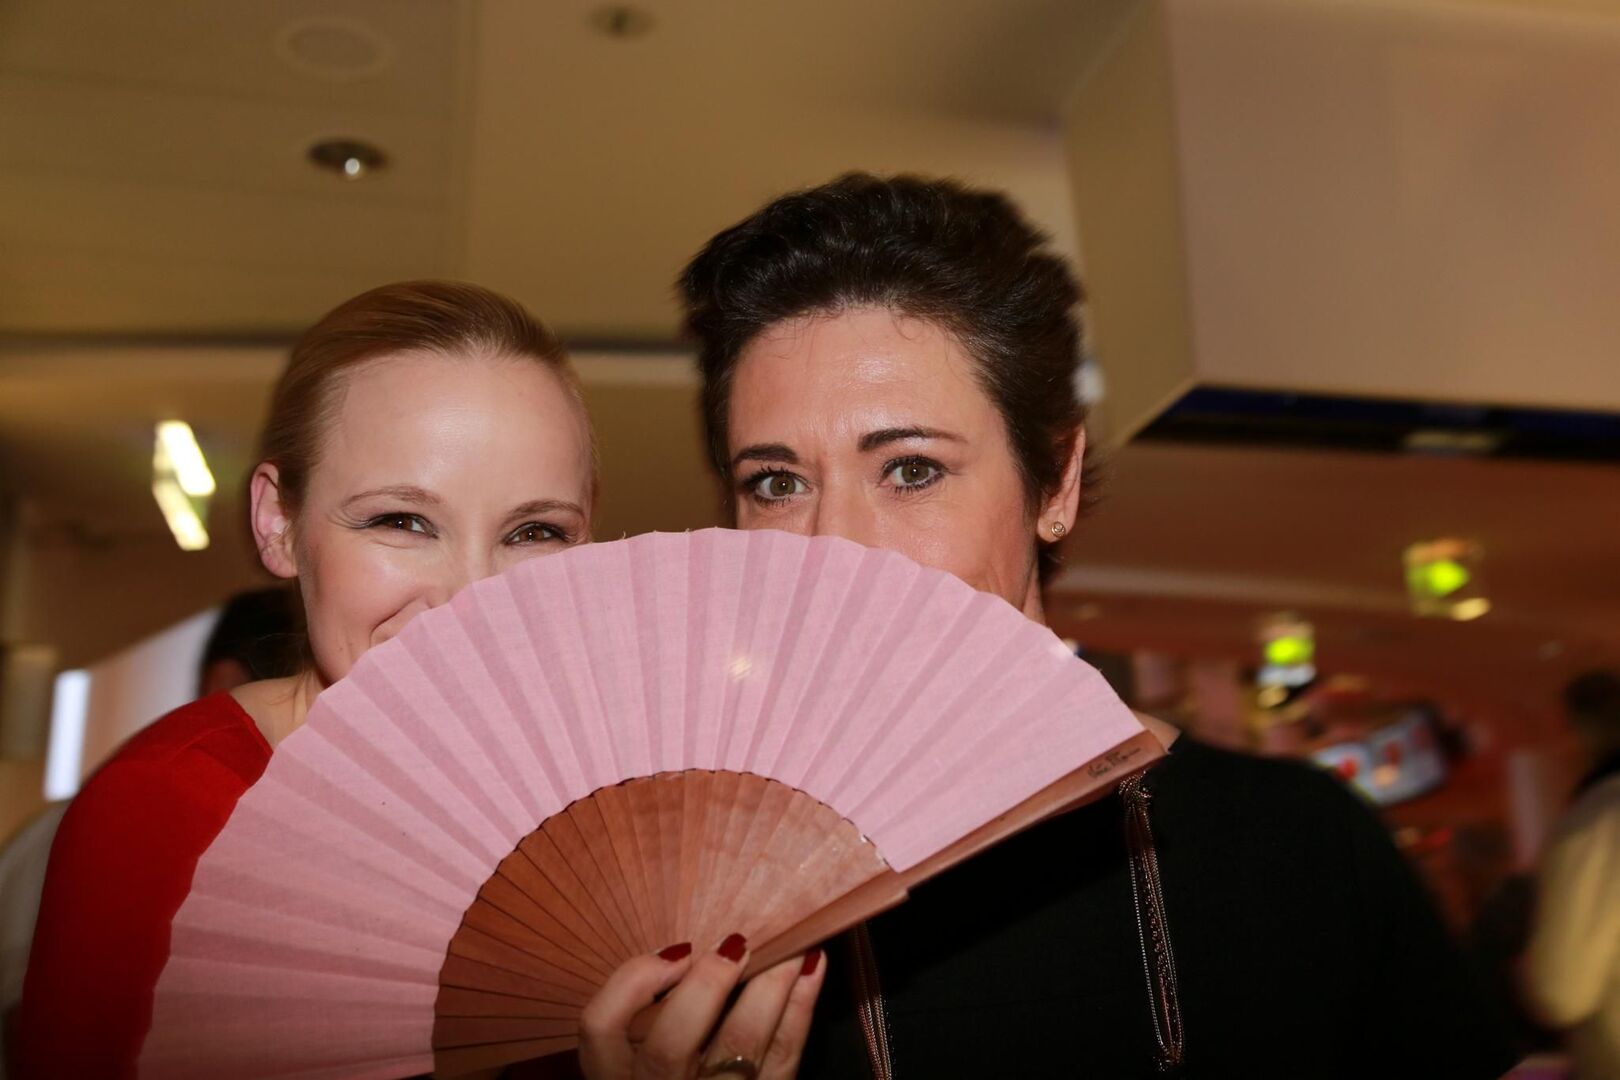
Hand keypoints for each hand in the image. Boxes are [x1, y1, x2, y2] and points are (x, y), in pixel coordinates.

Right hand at [578, 934, 825, 1079]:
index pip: (599, 1028)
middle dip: (704, 987)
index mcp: (616, 1075)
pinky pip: (785, 1055)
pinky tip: (811, 965)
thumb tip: (681, 945)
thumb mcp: (638, 1047)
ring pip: (737, 1046)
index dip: (630, 984)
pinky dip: (800, 1007)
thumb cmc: (671, 1066)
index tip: (673, 950)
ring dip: (767, 986)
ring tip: (788, 944)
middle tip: (735, 944)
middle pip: (668, 1046)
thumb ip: (642, 1009)